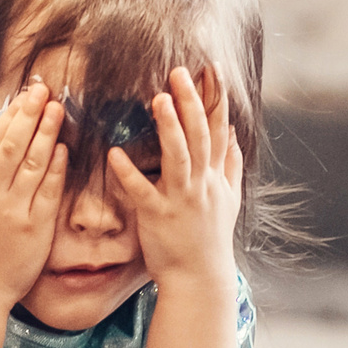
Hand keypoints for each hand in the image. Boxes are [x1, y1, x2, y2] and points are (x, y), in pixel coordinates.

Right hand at [0, 80, 66, 308]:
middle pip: (11, 147)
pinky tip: (63, 150)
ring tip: (58, 110)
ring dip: (45, 135)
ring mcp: (14, 211)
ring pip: (31, 165)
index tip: (23, 96)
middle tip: (43, 91)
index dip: (8, 117)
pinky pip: (47, 193)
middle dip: (28, 116)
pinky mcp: (34, 228)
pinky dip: (56, 170)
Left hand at [106, 67, 240, 291]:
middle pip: (200, 136)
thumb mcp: (229, 199)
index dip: (216, 98)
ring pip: (179, 158)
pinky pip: (142, 192)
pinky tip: (114, 153)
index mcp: (215, 177)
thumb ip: (230, 164)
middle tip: (178, 72)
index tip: (212, 68)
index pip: (218, 129)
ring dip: (169, 128)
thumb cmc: (210, 238)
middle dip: (191, 102)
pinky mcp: (158, 217)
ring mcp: (181, 200)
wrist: (200, 279)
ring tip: (158, 99)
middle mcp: (202, 184)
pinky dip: (129, 173)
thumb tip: (233, 131)